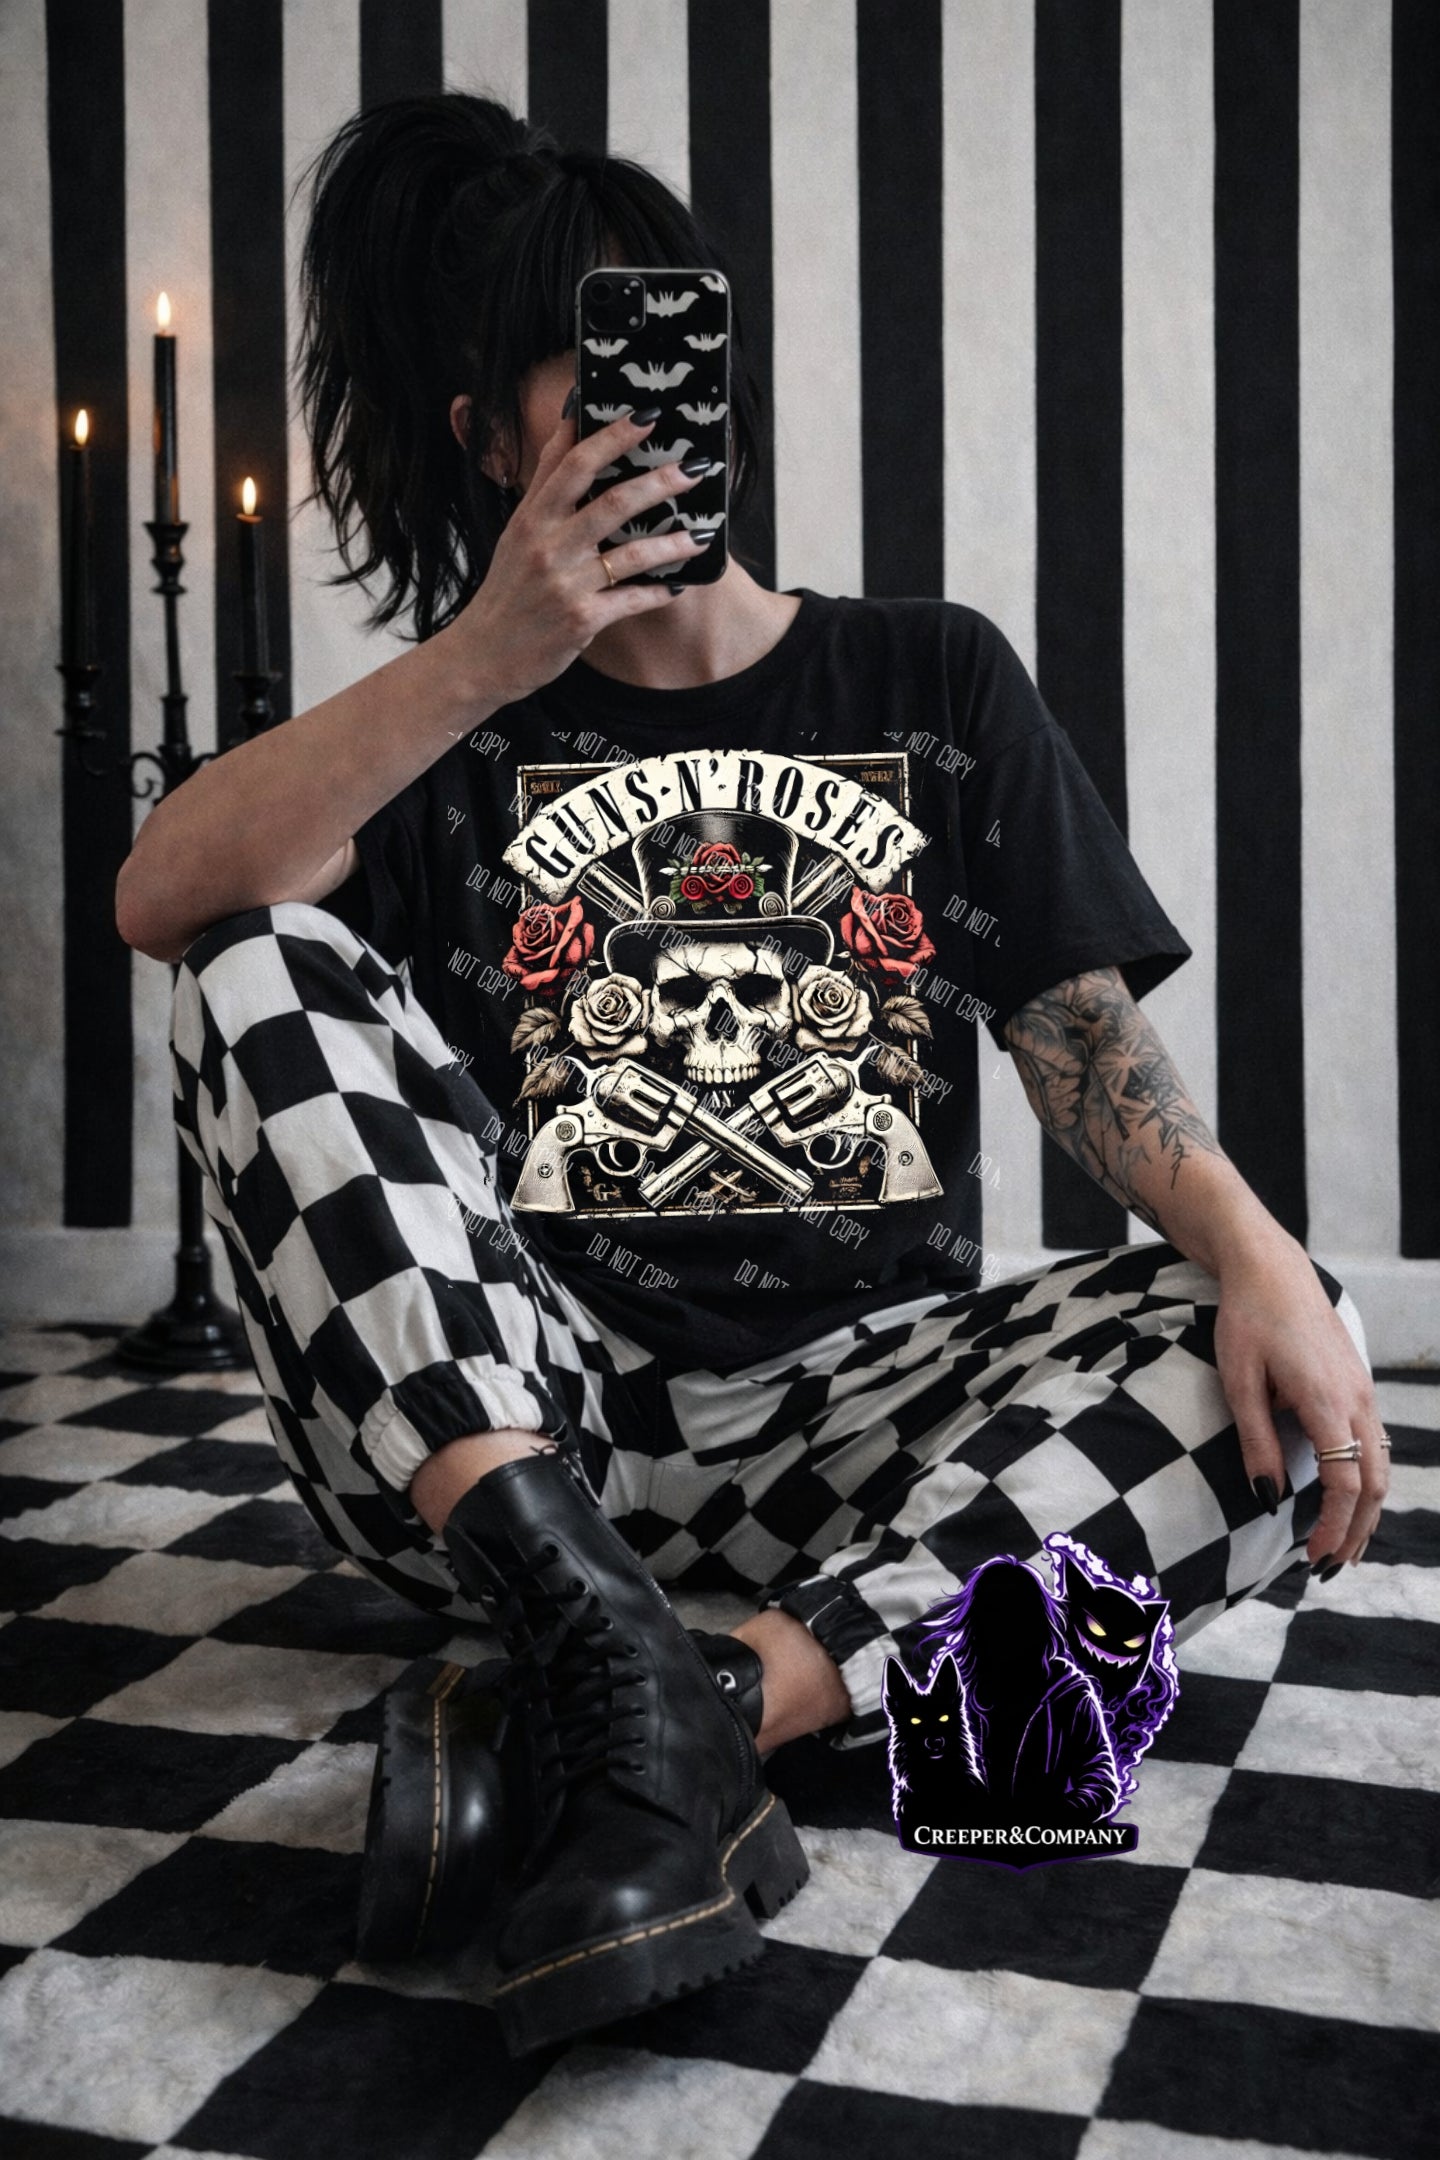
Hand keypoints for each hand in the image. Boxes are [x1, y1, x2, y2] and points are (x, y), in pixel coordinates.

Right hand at [447, 405, 713, 706]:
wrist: (483, 654)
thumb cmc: (508, 588)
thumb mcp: (517, 530)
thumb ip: (546, 481)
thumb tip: (570, 423)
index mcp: (533, 517)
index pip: (574, 463)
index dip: (612, 436)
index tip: (646, 416)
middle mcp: (549, 545)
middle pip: (613, 502)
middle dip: (660, 482)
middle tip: (695, 467)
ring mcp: (567, 584)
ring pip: (633, 554)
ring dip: (674, 542)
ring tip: (703, 533)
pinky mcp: (582, 620)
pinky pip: (632, 600)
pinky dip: (660, 592)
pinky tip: (680, 585)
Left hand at [1214, 1233, 1387, 1572]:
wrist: (1270, 1267)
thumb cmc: (1247, 1320)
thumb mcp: (1239, 1382)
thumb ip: (1256, 1442)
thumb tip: (1267, 1498)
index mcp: (1326, 1401)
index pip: (1345, 1484)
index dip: (1331, 1526)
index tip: (1311, 1557)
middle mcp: (1356, 1399)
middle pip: (1373, 1484)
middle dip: (1355, 1531)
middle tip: (1328, 1567)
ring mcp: (1363, 1390)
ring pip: (1380, 1465)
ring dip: (1365, 1510)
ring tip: (1343, 1545)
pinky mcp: (1359, 1384)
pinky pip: (1374, 1443)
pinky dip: (1367, 1480)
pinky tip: (1347, 1497)